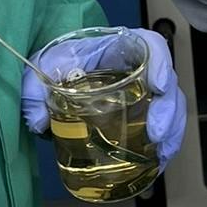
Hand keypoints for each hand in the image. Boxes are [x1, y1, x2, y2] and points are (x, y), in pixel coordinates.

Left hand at [20, 27, 186, 164]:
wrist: (57, 72)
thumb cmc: (57, 62)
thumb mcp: (44, 65)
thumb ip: (35, 88)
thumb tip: (37, 120)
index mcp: (119, 47)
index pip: (151, 45)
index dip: (161, 63)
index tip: (158, 86)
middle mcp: (137, 68)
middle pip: (167, 82)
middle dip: (169, 109)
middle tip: (156, 133)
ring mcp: (142, 91)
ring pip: (171, 106)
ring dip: (172, 130)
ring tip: (161, 153)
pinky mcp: (141, 113)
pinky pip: (162, 125)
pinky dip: (165, 143)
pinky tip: (158, 161)